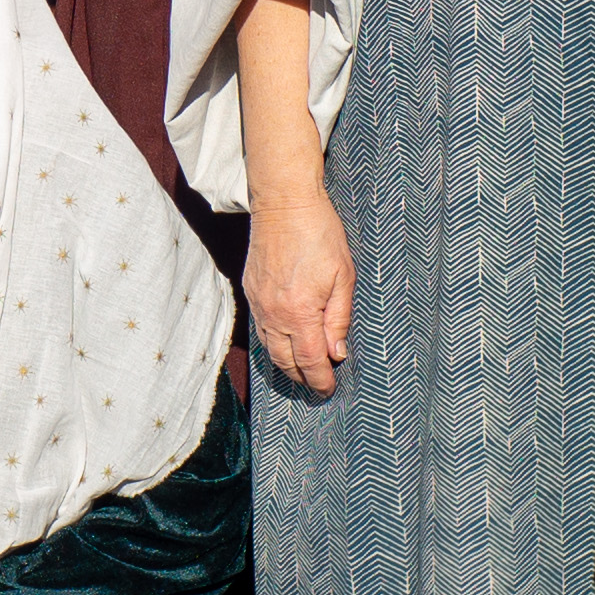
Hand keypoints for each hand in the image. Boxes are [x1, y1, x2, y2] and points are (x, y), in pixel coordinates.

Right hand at [244, 186, 356, 393]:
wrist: (284, 203)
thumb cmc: (320, 235)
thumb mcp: (343, 277)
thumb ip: (339, 319)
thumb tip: (336, 353)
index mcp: (300, 313)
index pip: (309, 361)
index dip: (320, 380)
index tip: (329, 390)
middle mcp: (274, 314)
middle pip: (285, 361)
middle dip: (302, 379)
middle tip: (317, 386)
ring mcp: (259, 303)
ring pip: (270, 348)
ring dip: (286, 365)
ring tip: (302, 373)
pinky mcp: (251, 291)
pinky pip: (261, 328)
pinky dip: (274, 344)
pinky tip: (285, 344)